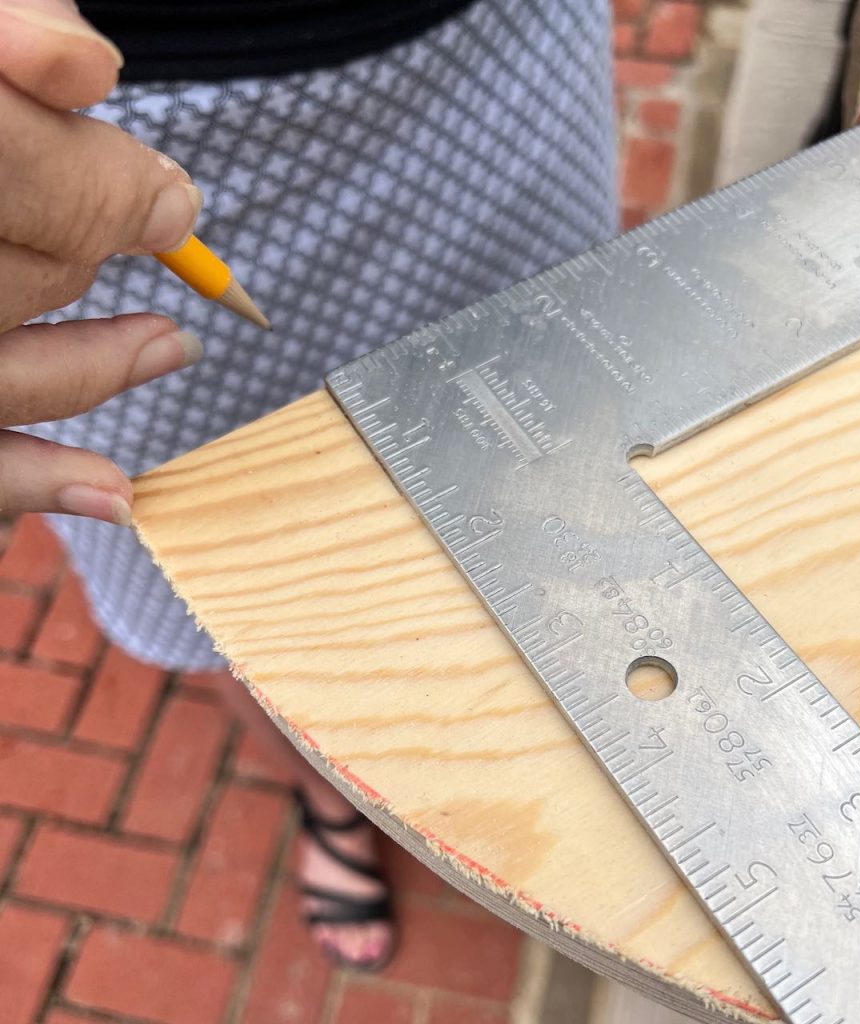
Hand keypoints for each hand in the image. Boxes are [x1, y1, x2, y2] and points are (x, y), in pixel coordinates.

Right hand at [0, 0, 203, 524]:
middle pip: (39, 271)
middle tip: (160, 226)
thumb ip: (2, 34)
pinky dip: (37, 480)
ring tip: (173, 349)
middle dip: (98, 241)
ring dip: (103, 365)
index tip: (169, 199)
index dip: (122, 190)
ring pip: (13, 372)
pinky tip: (115, 493)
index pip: (57, 187)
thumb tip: (91, 70)